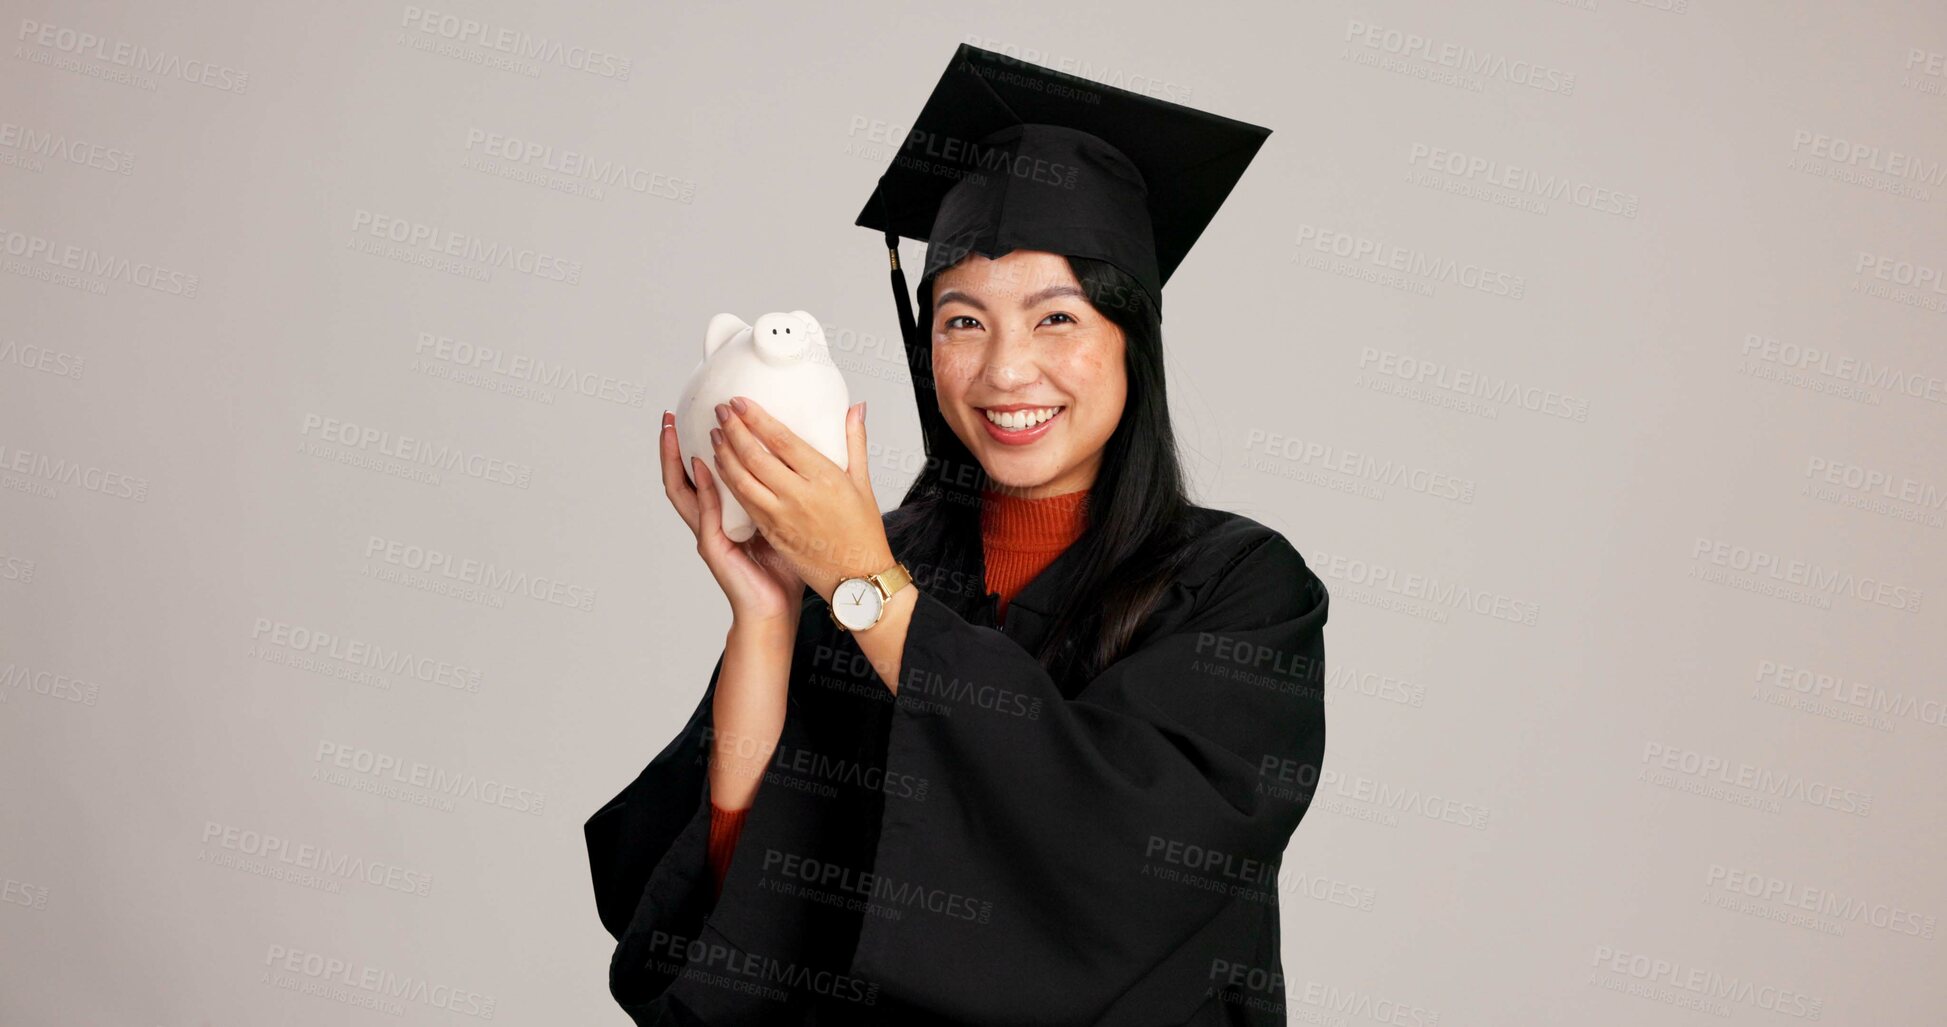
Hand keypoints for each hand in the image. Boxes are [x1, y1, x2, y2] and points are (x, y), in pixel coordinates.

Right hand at [657, 410, 804, 626]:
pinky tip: (702, 467)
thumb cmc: (781, 568)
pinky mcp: (713, 548)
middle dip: (672, 446)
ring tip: (672, 433)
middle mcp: (709, 520)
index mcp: (723, 513)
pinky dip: (702, 488)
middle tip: (670, 417)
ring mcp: (708, 534)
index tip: (689, 417)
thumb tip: (795, 457)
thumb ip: (778, 490)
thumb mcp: (780, 520)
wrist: (776, 609)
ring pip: (682, 492)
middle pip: (680, 477)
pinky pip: (704, 514)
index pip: (700, 472)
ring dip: (675, 460)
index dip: (690, 445)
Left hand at [710, 396, 890, 599]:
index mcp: (825, 478)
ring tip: (716, 435)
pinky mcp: (772, 533)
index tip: (740, 403)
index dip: (756, 419)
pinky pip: (743, 503)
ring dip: (724, 455)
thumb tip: (855, 409)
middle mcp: (799, 496)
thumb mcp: (863, 483)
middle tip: (721, 412)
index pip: (781, 440)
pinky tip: (721, 468)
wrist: (857, 578)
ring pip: (742, 480)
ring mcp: (782, 516)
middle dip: (733, 431)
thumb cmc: (863, 532)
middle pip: (755, 457)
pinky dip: (728, 482)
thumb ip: (855, 442)